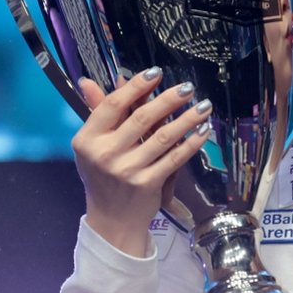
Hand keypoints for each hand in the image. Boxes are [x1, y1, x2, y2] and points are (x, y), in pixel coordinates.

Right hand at [71, 69, 211, 255]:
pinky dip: (192, 142)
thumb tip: (88, 81)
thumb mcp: (93, 146)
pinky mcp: (148, 183)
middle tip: (188, 87)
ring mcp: (127, 170)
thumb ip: (97, 113)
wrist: (112, 220)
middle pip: (141, 118)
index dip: (135, 86)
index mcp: (87, 139)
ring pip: (163, 136)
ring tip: (204, 106)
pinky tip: (203, 130)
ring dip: (187, 118)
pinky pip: (175, 157)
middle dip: (168, 99)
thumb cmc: (103, 176)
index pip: (112, 105)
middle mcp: (105, 154)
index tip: (156, 72)